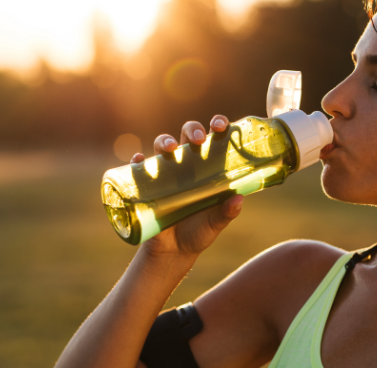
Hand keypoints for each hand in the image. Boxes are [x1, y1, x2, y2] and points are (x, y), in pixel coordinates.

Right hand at [130, 115, 243, 258]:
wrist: (174, 251)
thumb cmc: (199, 231)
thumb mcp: (215, 223)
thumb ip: (227, 213)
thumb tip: (238, 199)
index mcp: (209, 167)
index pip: (214, 138)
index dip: (217, 125)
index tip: (220, 125)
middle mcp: (188, 164)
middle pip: (187, 134)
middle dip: (192, 129)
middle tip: (198, 139)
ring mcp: (166, 172)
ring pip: (163, 145)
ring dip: (165, 140)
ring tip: (171, 148)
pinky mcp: (148, 184)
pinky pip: (139, 167)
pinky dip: (137, 160)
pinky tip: (139, 159)